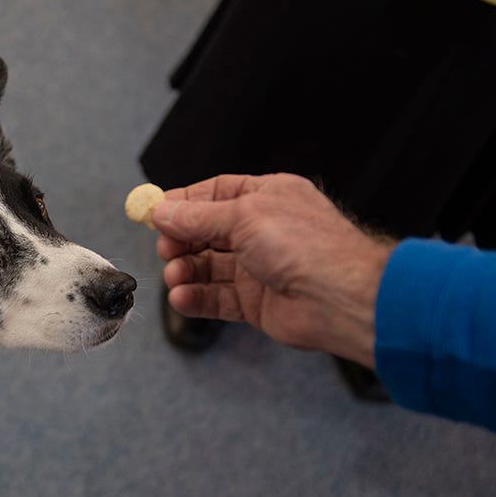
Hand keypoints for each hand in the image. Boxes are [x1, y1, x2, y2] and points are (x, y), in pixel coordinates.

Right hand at [151, 174, 393, 367]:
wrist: (341, 298)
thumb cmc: (309, 247)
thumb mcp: (244, 216)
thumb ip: (198, 217)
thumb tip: (163, 211)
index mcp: (268, 197)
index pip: (215, 194)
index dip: (183, 203)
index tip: (154, 213)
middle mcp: (263, 231)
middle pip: (206, 232)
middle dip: (180, 240)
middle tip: (166, 249)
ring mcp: (259, 268)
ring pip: (208, 267)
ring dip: (185, 271)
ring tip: (175, 276)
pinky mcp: (255, 302)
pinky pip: (216, 298)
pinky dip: (196, 298)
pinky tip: (183, 297)